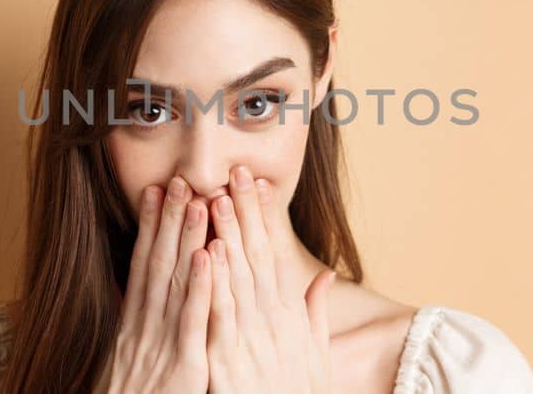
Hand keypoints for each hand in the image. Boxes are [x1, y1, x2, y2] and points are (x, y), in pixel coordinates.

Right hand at [107, 177, 213, 393]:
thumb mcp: (127, 360)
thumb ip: (133, 326)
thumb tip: (130, 296)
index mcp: (133, 325)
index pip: (142, 265)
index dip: (150, 227)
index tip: (155, 191)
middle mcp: (143, 327)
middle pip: (156, 263)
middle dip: (167, 220)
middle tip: (177, 179)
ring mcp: (161, 344)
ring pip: (175, 283)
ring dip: (185, 240)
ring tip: (196, 201)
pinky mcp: (183, 365)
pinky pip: (192, 321)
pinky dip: (200, 287)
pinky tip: (209, 257)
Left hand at [203, 165, 336, 393]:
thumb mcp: (313, 355)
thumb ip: (316, 313)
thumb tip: (324, 276)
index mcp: (287, 317)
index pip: (273, 256)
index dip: (264, 219)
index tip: (257, 184)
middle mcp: (270, 322)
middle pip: (256, 257)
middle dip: (246, 213)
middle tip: (236, 173)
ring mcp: (249, 340)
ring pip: (236, 277)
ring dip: (228, 236)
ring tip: (218, 198)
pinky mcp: (226, 361)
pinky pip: (218, 315)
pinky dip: (214, 282)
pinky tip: (207, 252)